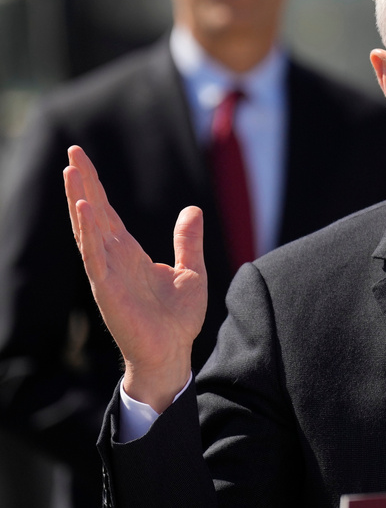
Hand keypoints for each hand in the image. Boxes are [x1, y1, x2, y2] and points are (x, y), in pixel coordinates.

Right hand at [64, 145, 206, 411]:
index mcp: (130, 254)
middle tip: (71, 153)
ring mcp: (108, 274)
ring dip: (79, 201)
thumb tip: (192, 209)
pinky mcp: (108, 290)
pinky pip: (94, 257)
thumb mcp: (192, 272)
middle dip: (83, 184)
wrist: (174, 353)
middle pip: (94, 215)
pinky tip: (81, 210)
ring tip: (70, 172)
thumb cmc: (178, 319)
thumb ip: (188, 241)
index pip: (109, 214)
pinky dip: (87, 234)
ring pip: (88, 230)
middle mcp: (114, 259)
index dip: (96, 187)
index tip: (82, 159)